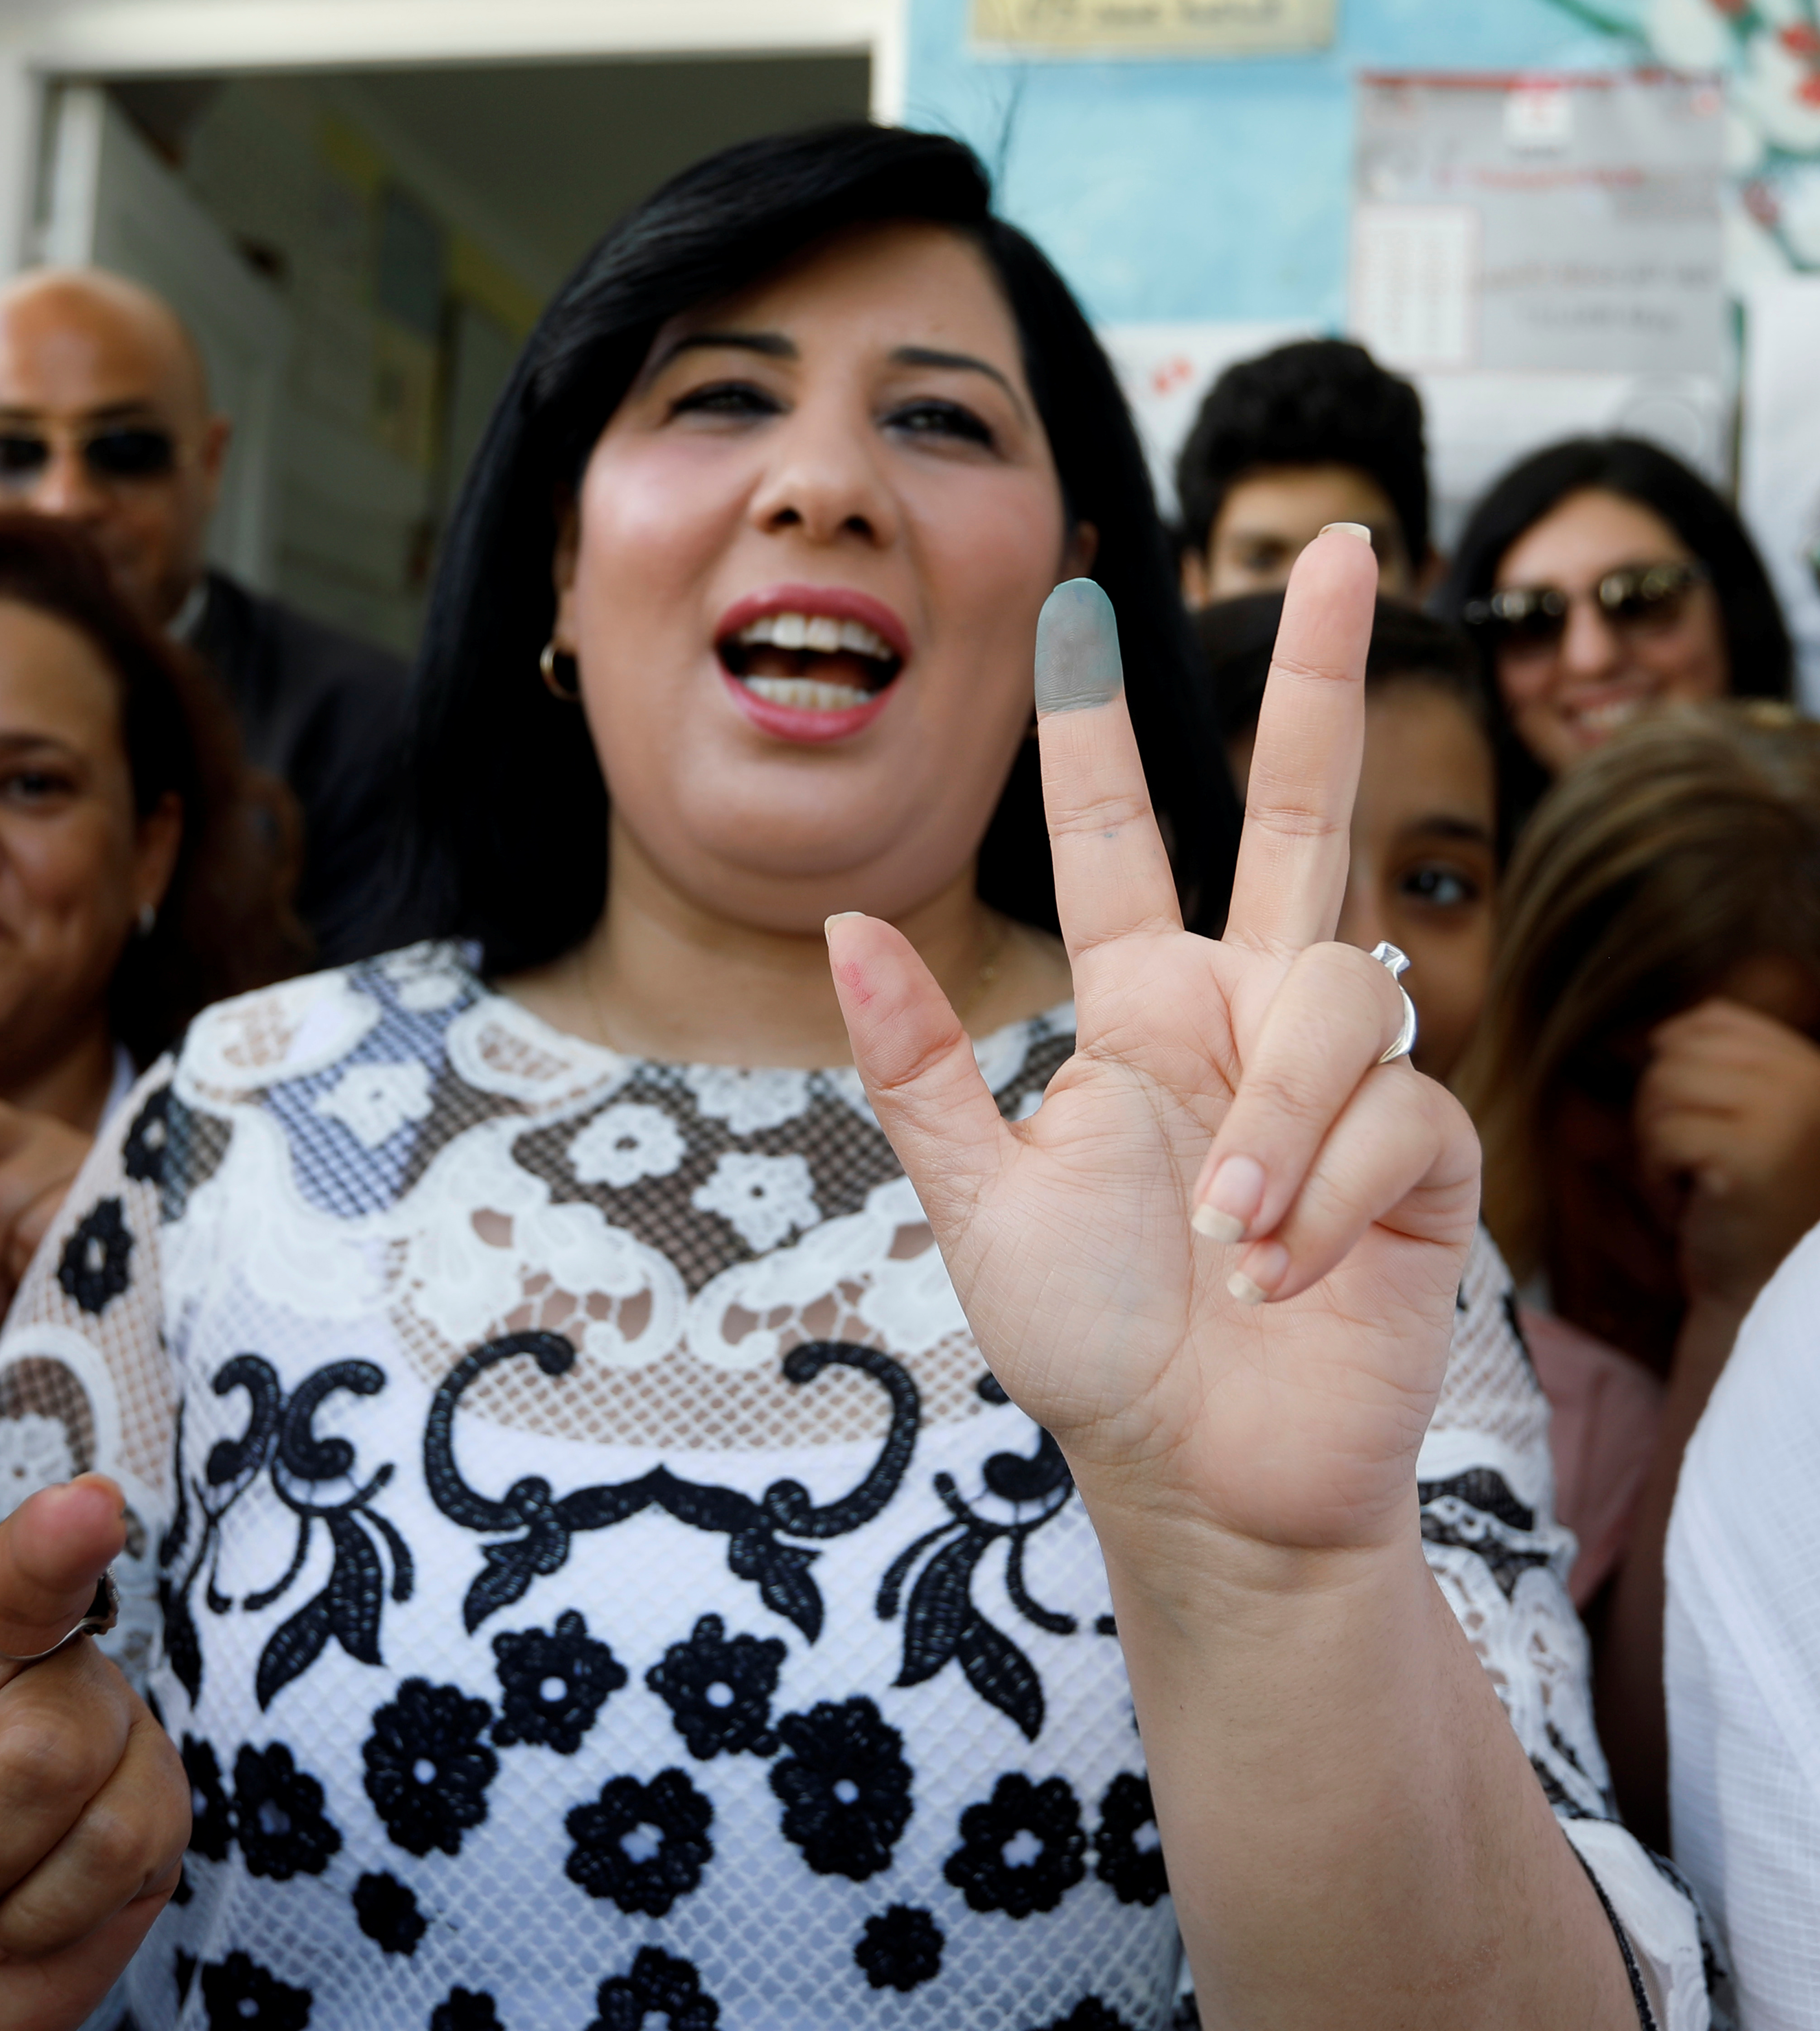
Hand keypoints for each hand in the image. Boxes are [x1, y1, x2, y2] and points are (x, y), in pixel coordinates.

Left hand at [831, 527, 1463, 1560]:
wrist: (1194, 1474)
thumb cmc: (1089, 1342)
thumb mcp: (976, 1200)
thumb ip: (919, 1066)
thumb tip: (845, 924)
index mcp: (1140, 1011)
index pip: (1121, 838)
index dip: (1101, 729)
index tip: (1083, 603)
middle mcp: (1245, 1019)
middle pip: (1298, 817)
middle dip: (1323, 684)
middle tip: (1351, 544)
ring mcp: (1339, 1081)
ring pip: (1342, 1003)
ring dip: (1272, 1132)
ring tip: (1218, 1240)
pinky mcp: (1420, 1157)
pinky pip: (1393, 1119)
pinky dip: (1316, 1201)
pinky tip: (1272, 1274)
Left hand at [1638, 995, 1819, 1305]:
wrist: (1763, 1288)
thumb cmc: (1750, 1206)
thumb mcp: (1750, 1121)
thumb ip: (1726, 1068)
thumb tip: (1662, 1033)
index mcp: (1812, 1067)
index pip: (1714, 1019)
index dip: (1676, 1065)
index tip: (1701, 1125)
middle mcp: (1808, 1081)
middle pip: (1677, 1053)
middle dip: (1661, 1110)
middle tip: (1694, 1164)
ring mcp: (1785, 1114)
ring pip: (1661, 1088)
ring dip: (1656, 1144)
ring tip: (1695, 1184)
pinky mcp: (1751, 1154)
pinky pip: (1661, 1135)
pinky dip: (1657, 1176)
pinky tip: (1691, 1206)